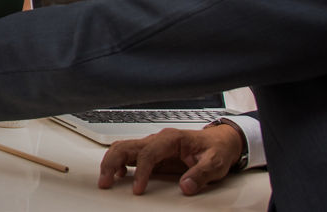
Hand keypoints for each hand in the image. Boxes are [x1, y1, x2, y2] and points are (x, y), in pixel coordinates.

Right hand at [97, 124, 243, 195]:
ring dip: (111, 162)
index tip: (138, 188)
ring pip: (123, 148)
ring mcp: (154, 145)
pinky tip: (118, 175)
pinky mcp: (152, 153)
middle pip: (127, 146)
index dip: (141, 171)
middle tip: (106, 181)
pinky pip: (129, 154)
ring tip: (106, 180)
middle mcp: (159, 139)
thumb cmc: (216, 149)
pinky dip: (119, 163)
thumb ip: (200, 174)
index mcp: (172, 138)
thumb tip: (186, 186)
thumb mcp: (215, 163)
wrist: (221, 142)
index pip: (148, 153)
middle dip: (113, 162)